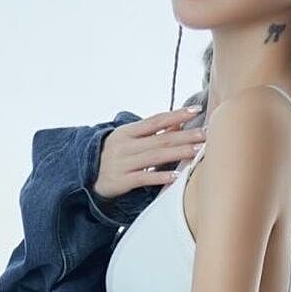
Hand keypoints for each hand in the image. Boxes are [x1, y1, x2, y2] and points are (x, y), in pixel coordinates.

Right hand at [92, 106, 207, 199]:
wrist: (85, 177)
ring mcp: (122, 163)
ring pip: (155, 157)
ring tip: (198, 151)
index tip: (196, 110)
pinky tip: (177, 176)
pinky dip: (161, 176)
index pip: (156, 120)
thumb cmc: (112, 155)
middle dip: (185, 136)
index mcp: (127, 132)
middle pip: (160, 139)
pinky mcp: (121, 181)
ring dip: (178, 153)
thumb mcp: (128, 140)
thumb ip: (152, 133)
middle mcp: (125, 145)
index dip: (176, 115)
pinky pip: (144, 178)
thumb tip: (179, 124)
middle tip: (205, 134)